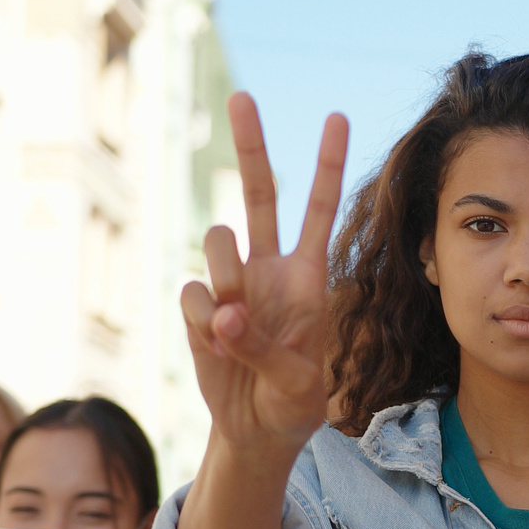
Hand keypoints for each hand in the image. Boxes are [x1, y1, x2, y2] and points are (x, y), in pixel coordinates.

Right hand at [181, 94, 348, 461]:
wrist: (255, 431)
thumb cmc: (293, 405)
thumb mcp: (297, 384)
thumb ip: (264, 347)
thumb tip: (223, 314)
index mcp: (309, 279)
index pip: (319, 213)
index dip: (327, 165)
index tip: (336, 116)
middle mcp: (270, 270)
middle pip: (258, 195)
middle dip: (250, 145)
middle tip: (242, 97)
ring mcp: (231, 285)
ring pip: (218, 241)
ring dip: (225, 273)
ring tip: (235, 322)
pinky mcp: (199, 307)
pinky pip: (192, 296)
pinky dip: (202, 323)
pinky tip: (216, 348)